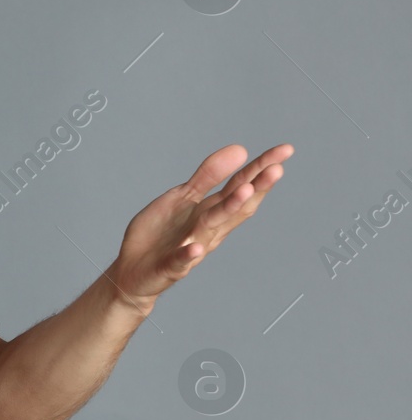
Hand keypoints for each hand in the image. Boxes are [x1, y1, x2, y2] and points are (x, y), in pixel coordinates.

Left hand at [109, 142, 293, 308]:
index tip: (285, 150)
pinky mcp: (170, 266)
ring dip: (229, 209)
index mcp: (211, 209)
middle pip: (236, 206)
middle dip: (256, 187)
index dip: (261, 168)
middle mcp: (208, 228)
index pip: (241, 186)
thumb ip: (208, 176)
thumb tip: (240, 149)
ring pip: (213, 227)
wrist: (134, 269)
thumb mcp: (183, 197)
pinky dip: (188, 254)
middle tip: (277, 168)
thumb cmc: (163, 233)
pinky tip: (195, 247)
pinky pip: (180, 261)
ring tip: (246, 190)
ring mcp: (191, 247)